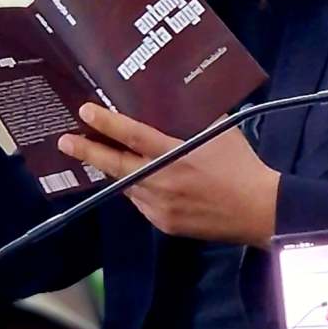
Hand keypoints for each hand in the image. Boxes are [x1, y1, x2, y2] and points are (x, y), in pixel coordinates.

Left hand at [57, 103, 279, 243]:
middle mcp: (161, 181)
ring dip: (116, 172)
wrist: (262, 211)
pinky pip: (142, 203)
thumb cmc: (243, 166)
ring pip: (127, 186)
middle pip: (115, 166)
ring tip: (102, 158)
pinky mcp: (165, 224)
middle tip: (65, 141)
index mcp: (176, 155)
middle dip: (88, 151)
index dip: (106, 123)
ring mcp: (160, 206)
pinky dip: (138, 190)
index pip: (132, 136)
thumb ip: (196, 119)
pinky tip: (141, 181)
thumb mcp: (221, 132)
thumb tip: (179, 103)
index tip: (85, 111)